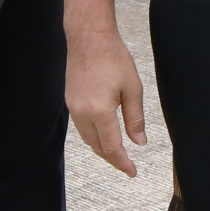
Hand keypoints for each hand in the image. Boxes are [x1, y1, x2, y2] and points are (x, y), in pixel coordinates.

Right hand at [65, 25, 145, 175]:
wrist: (88, 38)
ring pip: (87, 138)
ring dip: (101, 148)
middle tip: (127, 166)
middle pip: (97, 146)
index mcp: (100, 112)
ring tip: (117, 154)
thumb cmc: (113, 58)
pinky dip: (93, 136)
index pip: (112, 147)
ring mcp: (73, 107)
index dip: (122, 162)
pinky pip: (81, 127)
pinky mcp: (70, 100)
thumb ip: (135, 118)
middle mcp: (82, 113)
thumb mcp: (133, 88)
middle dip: (112, 158)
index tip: (132, 172)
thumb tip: (138, 142)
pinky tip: (103, 135)